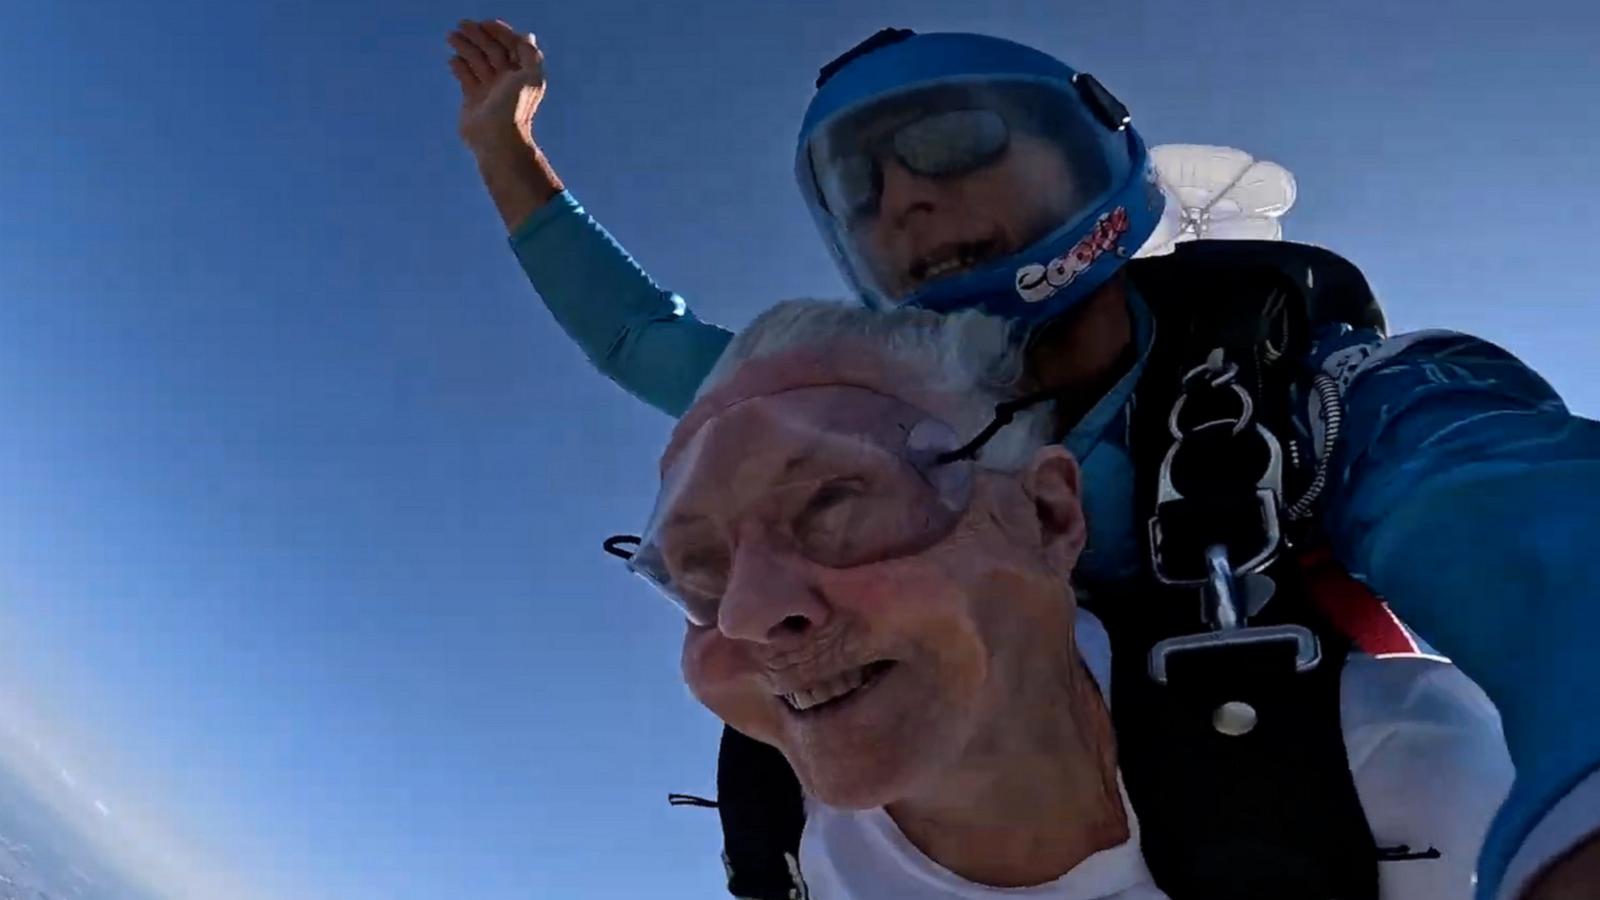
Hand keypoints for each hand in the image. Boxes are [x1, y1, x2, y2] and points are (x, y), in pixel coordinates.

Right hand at [447, 19, 545, 158]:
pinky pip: (465, 77)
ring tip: (451, 36)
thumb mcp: (530, 78)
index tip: (484, 23)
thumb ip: (530, 55)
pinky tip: (452, 60)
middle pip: (491, 50)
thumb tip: (528, 35)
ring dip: (465, 47)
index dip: (499, 32)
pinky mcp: (473, 99)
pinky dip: (459, 66)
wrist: (497, 140)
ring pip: (476, 61)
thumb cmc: (515, 109)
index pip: (511, 45)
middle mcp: (506, 80)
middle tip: (461, 25)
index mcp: (521, 73)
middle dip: (477, 36)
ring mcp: (489, 89)